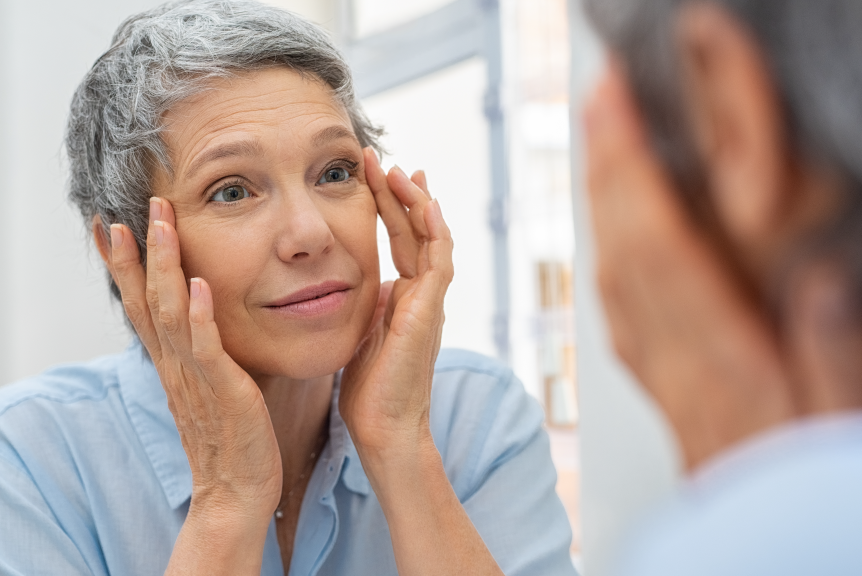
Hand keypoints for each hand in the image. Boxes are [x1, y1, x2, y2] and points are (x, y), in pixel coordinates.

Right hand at [105, 198, 281, 521]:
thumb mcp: (207, 386)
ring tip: (162, 225)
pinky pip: (206, 349)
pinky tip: (199, 285)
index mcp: (170, 362)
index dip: (123, 264)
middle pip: (144, 299)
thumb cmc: (229, 438)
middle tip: (131, 208)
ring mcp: (195, 377)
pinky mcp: (223, 391)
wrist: (236, 492)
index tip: (108, 224)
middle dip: (137, 252)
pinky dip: (200, 316)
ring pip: (170, 312)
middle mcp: (174, 364)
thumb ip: (198, 352)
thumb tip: (198, 317)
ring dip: (165, 267)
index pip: (138, 304)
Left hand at [340, 147, 453, 457]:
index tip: (373, 175)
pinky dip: (435, 232)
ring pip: (432, 239)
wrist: (383, 427)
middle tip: (381, 158)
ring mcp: (429, 302)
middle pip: (416, 231)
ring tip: (399, 170)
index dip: (388, 206)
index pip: (400, 240)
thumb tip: (355, 283)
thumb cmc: (368, 390)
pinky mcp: (430, 313)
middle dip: (399, 193)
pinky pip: (438, 263)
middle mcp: (421, 295)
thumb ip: (364, 305)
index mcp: (404, 298)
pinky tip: (425, 204)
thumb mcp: (360, 333)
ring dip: (416, 203)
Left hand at [584, 62, 793, 467]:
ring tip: (604, 143)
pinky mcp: (656, 373)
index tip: (618, 111)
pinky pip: (619, 301)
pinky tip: (615, 226)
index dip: (633, 171)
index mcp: (718, 354)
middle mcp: (673, 353)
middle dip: (610, 167)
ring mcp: (657, 364)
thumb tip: (816, 275)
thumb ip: (825, 344)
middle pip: (625, 245)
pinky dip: (613, 247)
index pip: (660, 245)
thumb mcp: (831, 408)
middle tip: (602, 102)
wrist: (754, 537)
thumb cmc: (794, 474)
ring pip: (615, 268)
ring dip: (605, 200)